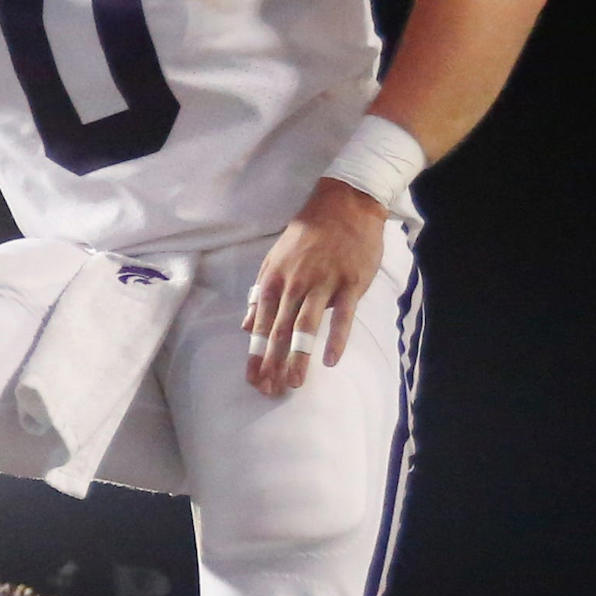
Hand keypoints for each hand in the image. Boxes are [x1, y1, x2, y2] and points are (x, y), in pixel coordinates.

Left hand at [241, 185, 388, 396]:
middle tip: (270, 391)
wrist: (344, 204)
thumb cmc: (308, 234)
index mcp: (274, 280)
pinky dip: (336, 339)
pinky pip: (343, 316)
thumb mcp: (274, 259)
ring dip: (299, 357)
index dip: (256, 354)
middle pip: (280, 331)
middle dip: (272, 363)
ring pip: (306, 327)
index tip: (253, 380)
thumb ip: (260, 294)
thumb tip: (244, 326)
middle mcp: (295, 284)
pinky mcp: (350, 283)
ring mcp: (323, 284)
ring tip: (294, 383)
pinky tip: (330, 361)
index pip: (261, 325)